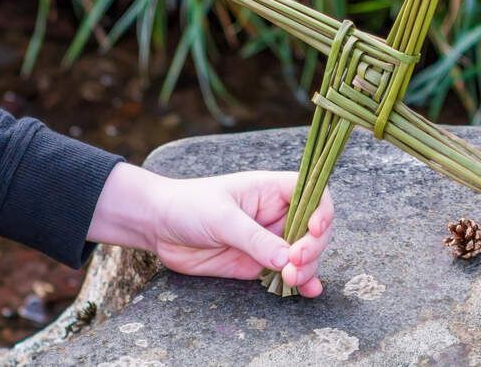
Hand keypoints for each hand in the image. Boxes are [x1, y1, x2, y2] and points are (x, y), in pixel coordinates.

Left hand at [87, 164, 333, 297]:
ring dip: (306, 268)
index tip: (314, 230)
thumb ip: (254, 239)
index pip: (313, 194)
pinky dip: (300, 282)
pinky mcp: (257, 264)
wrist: (158, 226)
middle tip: (295, 262)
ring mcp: (269, 240)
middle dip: (312, 247)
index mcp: (272, 190)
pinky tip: (308, 291)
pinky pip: (285, 273)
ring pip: (304, 254)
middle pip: (314, 229)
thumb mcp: (222, 218)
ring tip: (291, 279)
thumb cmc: (189, 206)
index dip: (322, 211)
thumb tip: (286, 260)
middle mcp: (277, 214)